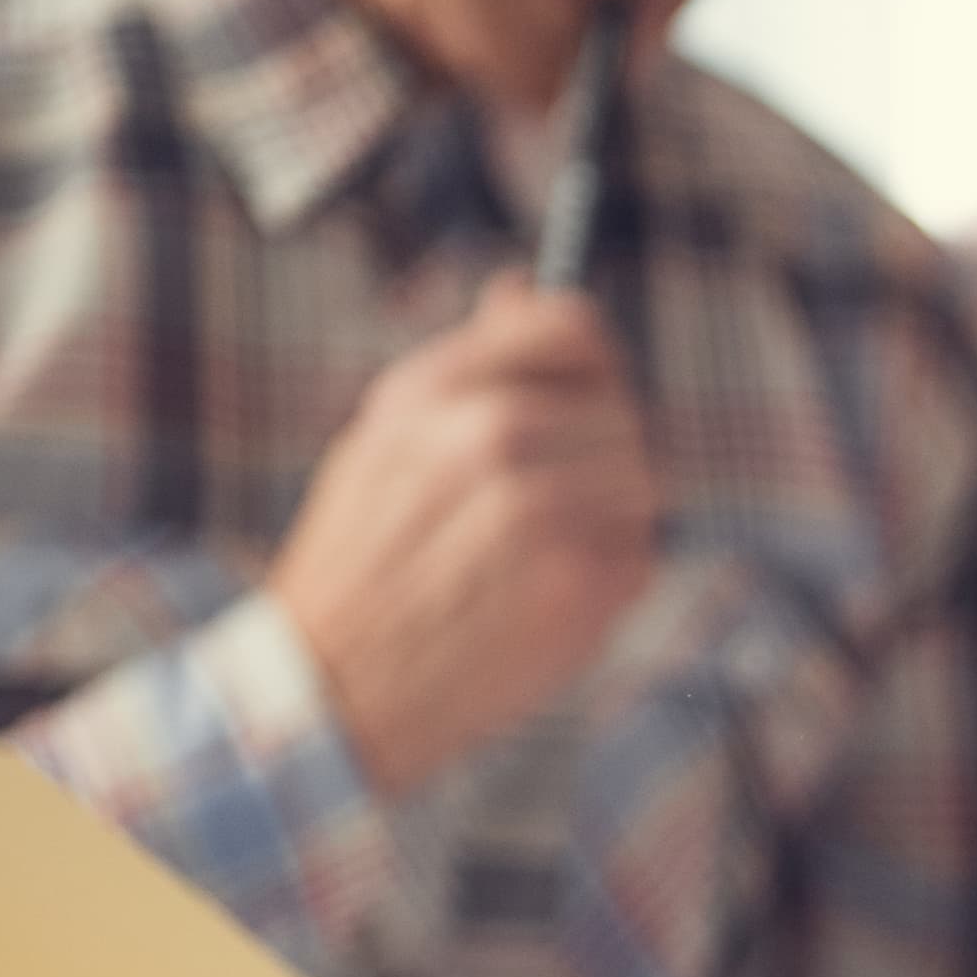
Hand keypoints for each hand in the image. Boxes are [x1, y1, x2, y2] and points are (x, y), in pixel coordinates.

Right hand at [272, 274, 659, 794]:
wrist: (335, 690)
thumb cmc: (360, 564)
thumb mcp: (385, 440)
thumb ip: (465, 365)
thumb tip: (520, 287)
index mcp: (436, 391)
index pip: (570, 329)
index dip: (594, 359)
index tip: (589, 390)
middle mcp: (492, 436)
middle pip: (618, 408)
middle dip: (603, 450)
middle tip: (555, 502)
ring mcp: (543, 509)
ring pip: (641, 480)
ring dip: (611, 515)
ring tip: (542, 555)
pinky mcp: (581, 581)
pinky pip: (638, 553)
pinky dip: (611, 576)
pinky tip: (548, 598)